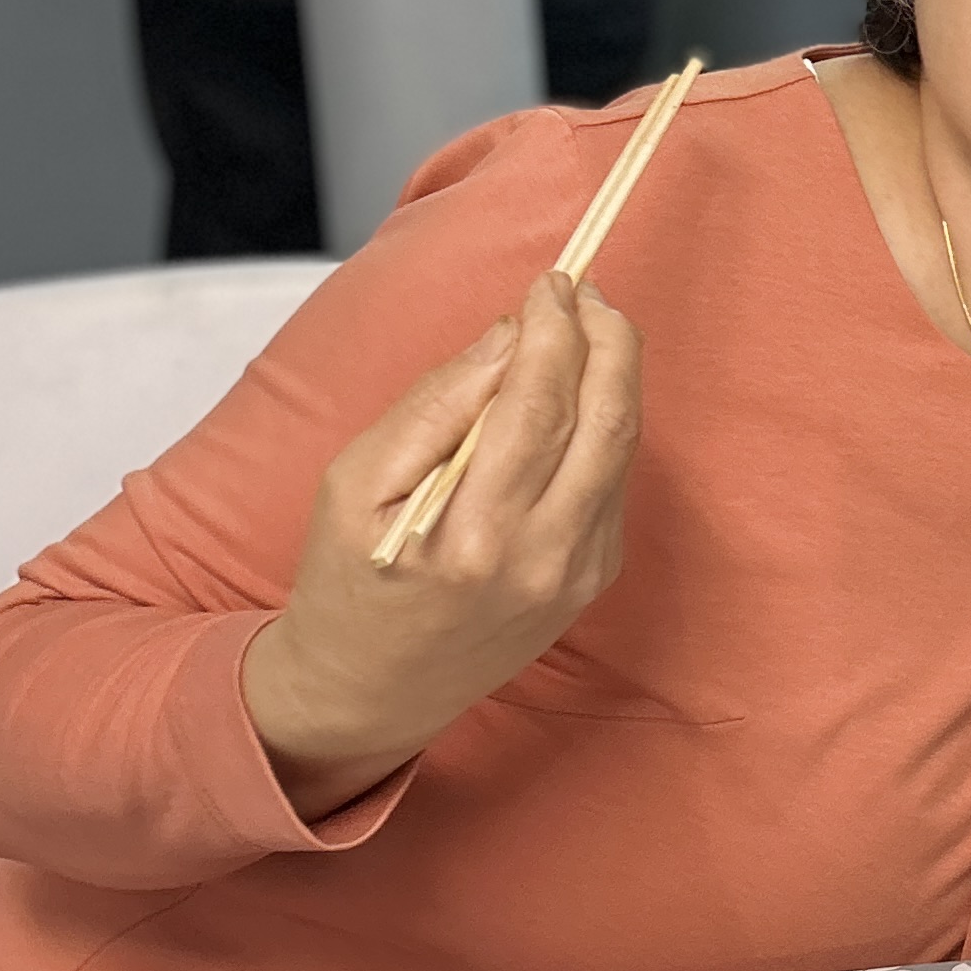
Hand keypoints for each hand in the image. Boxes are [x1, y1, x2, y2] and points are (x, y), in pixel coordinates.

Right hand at [239, 273, 641, 822]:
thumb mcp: (355, 482)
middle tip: (587, 292)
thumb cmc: (348, 580)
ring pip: (623, 449)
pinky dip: (606, 427)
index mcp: (471, 533)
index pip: (539, 402)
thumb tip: (510, 335)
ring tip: (588, 327)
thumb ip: (436, 404)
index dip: (555, 330)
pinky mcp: (592, 581)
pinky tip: (577, 399)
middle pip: (606, 418)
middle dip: (607, 339)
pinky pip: (614, 484)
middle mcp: (541, 557)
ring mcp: (577, 574)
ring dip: (616, 377)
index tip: (551, 282)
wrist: (372, 688)